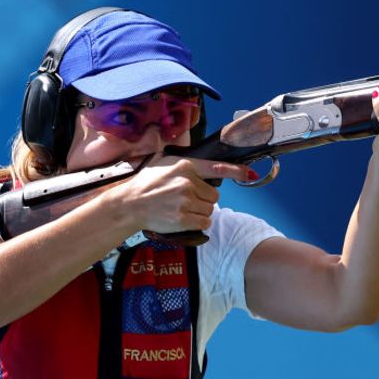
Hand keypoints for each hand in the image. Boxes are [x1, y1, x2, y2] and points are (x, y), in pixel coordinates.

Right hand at [116, 154, 252, 233]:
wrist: (129, 205)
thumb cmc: (146, 184)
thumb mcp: (162, 162)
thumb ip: (182, 160)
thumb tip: (197, 155)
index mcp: (184, 166)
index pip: (215, 168)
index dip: (234, 171)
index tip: (248, 173)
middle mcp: (187, 182)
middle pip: (214, 195)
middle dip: (204, 199)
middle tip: (186, 200)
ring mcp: (185, 201)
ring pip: (210, 210)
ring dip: (200, 212)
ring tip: (181, 209)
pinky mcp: (183, 218)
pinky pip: (204, 222)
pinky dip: (198, 223)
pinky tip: (183, 219)